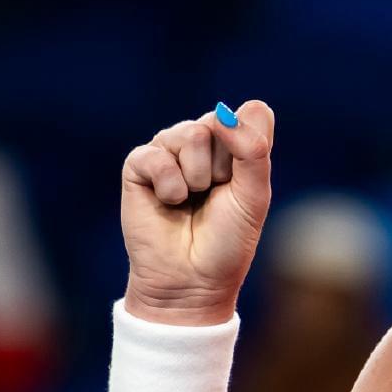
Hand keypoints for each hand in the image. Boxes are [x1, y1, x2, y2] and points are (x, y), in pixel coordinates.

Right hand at [120, 100, 273, 324]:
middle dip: (222, 167)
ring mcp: (167, 152)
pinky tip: (168, 203)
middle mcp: (199, 143)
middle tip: (214, 196)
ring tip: (190, 201)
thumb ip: (253, 150)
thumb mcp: (254, 195)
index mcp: (232, 146)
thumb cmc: (227, 241)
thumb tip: (228, 111)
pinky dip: (169, 184)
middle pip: (216, 123)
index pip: (247, 117)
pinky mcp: (138, 166)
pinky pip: (156, 155)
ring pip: (189, 135)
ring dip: (197, 177)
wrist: (192, 280)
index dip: (247, 152)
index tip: (240, 185)